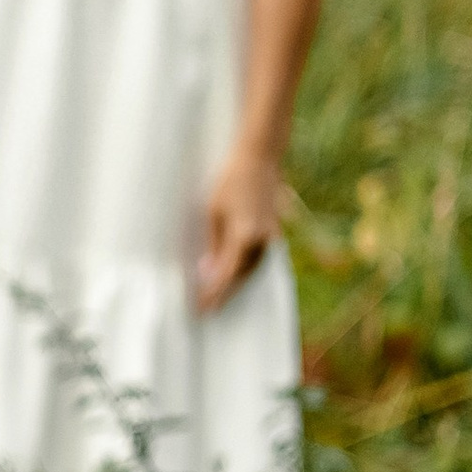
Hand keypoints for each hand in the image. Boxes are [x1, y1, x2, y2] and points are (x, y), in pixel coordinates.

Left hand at [196, 148, 282, 312]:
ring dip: (234, 287)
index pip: (226, 276)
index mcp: (244, 237)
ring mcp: (270, 239)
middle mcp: (262, 242)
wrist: (259, 160)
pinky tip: (234, 280)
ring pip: (251, 272)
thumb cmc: (230, 182)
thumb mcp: (213, 213)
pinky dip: (245, 273)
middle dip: (223, 296)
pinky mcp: (273, 234)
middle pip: (240, 279)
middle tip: (205, 311)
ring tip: (216, 300)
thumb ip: (214, 246)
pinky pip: (258, 261)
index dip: (212, 294)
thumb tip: (208, 273)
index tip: (199, 308)